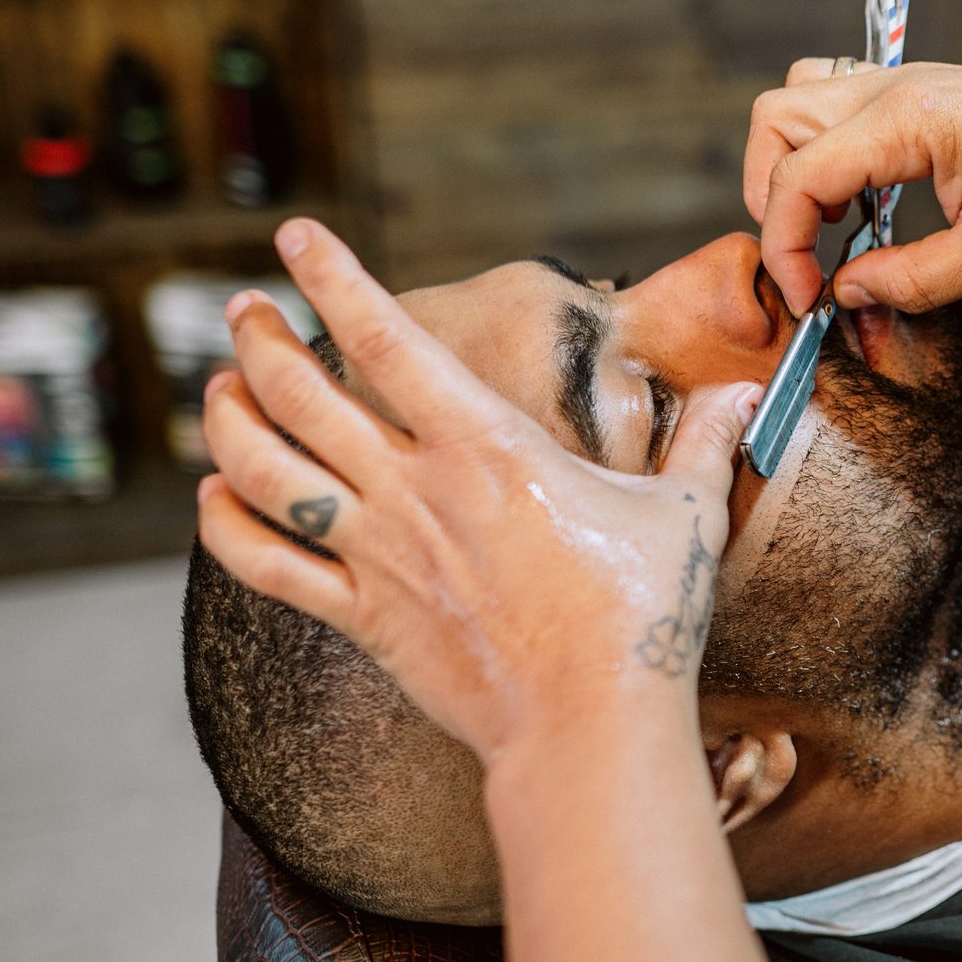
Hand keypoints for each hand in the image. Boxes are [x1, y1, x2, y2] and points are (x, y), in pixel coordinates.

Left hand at [196, 218, 761, 761]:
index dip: (334, 277)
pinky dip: (226, 528)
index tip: (296, 236)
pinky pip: (267, 565)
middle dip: (259, 338)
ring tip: (218, 387)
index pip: (388, 338)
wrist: (591, 725)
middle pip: (299, 393)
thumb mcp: (687, 514)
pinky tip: (214, 499)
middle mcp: (415, 489)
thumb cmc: (643, 615)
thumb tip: (747, 397)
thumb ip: (706, 445)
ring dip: (227, 419)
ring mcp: (379, 554)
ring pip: (264, 469)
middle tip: (243, 310)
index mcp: (487, 446)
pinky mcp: (364, 617)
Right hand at [745, 61, 961, 314]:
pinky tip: (865, 205)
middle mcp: (898, 88)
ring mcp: (911, 83)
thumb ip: (913, 281)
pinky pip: (843, 105)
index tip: (807, 301)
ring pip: (802, 101)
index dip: (784, 247)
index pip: (800, 177)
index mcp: (909, 120)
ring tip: (831, 229)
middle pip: (778, 120)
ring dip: (795, 165)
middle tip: (806, 261)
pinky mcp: (928, 93)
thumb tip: (846, 296)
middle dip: (771, 196)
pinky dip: (829, 152)